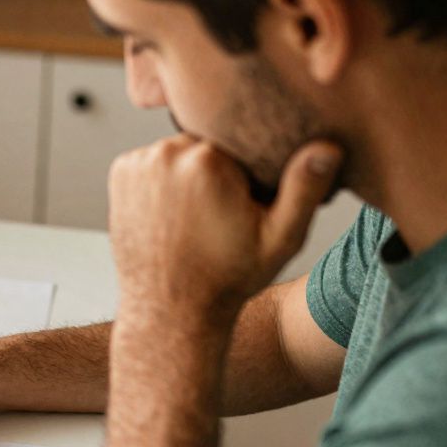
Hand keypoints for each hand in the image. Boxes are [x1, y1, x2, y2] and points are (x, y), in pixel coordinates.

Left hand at [107, 135, 341, 324]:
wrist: (170, 309)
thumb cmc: (228, 278)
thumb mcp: (279, 239)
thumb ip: (304, 190)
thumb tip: (326, 148)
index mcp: (209, 160)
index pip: (242, 137)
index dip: (250, 167)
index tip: (248, 199)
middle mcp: (168, 153)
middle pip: (208, 141)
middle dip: (218, 167)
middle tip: (222, 211)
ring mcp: (139, 162)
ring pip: (179, 150)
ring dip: (188, 171)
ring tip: (196, 214)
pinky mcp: (120, 173)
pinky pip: (152, 160)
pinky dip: (162, 177)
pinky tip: (172, 211)